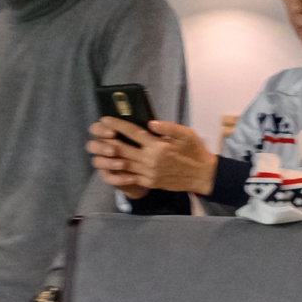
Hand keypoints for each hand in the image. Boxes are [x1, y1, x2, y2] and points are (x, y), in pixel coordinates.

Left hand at [88, 116, 214, 194]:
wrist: (203, 176)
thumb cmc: (195, 152)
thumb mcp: (186, 134)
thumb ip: (167, 127)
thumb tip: (149, 123)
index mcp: (157, 146)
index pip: (132, 133)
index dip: (117, 125)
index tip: (105, 119)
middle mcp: (149, 160)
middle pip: (121, 149)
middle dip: (107, 140)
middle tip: (98, 133)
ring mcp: (148, 173)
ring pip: (122, 164)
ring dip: (110, 156)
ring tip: (101, 148)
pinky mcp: (149, 182)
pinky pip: (129, 178)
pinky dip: (117, 171)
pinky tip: (111, 165)